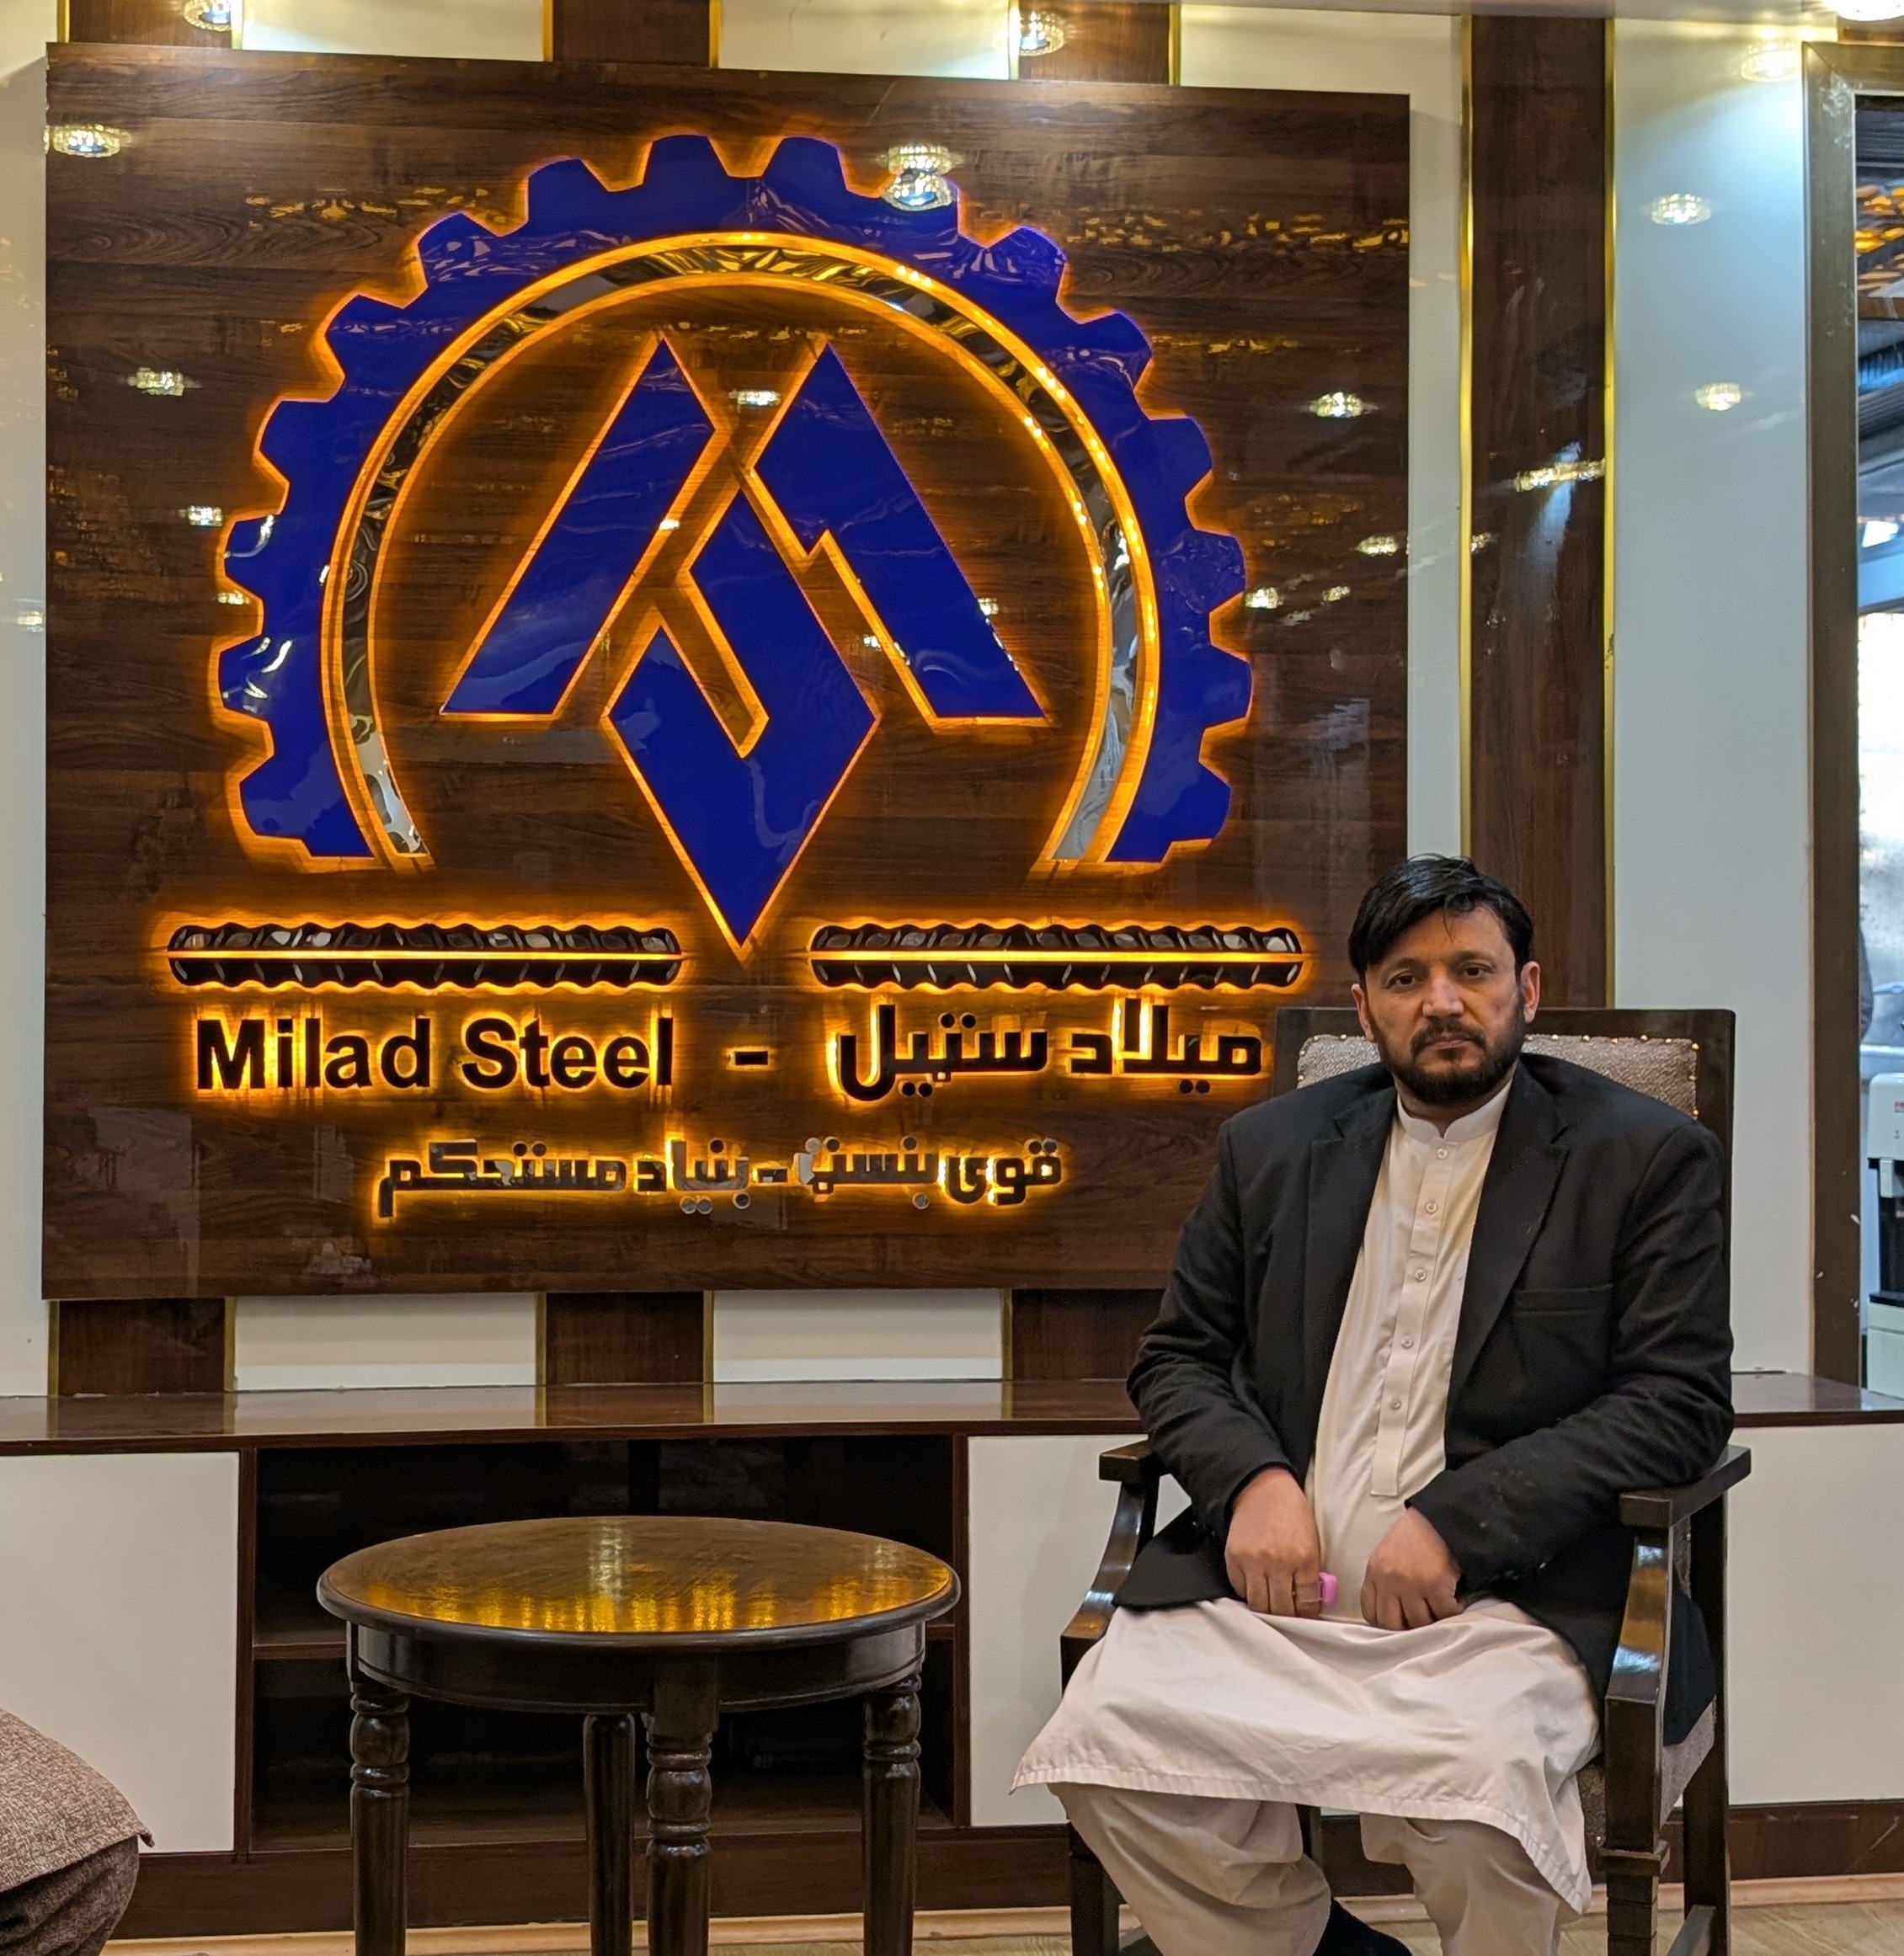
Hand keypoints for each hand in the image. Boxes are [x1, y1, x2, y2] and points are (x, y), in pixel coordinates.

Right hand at [1224, 1467, 1323, 1616]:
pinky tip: (1256, 1586)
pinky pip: (1240, 1588)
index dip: (1308, 1615)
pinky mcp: (1234, 1558)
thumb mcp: (1312, 1540)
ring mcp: (1253, 1561)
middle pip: (1282, 1609)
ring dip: (1266, 1609)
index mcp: (1304, 1557)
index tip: (1306, 1616)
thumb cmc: (1291, 1512)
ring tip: (1271, 1605)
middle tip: (1289, 1614)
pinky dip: (1248, 1592)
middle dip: (1287, 1617)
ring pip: (1259, 1605)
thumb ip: (1311, 1572)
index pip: (1307, 1602)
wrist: (1262, 1488)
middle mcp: (1278, 1562)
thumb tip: (1310, 1602)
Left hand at [1361, 1508, 1462, 1629]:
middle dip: (1406, 1628)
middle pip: (1391, 1623)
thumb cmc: (1414, 1537)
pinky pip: (1443, 1614)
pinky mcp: (1435, 1586)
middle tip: (1419, 1623)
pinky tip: (1453, 1603)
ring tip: (1438, 1610)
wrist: (1439, 1519)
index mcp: (1374, 1572)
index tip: (1396, 1624)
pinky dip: (1451, 1613)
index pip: (1370, 1612)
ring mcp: (1412, 1584)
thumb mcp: (1386, 1555)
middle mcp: (1389, 1580)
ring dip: (1431, 1621)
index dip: (1384, 1623)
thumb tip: (1389, 1612)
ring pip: (1418, 1622)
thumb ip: (1382, 1581)